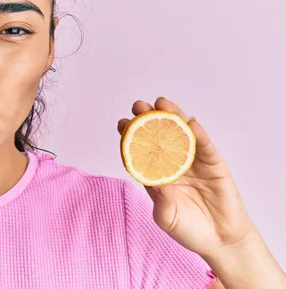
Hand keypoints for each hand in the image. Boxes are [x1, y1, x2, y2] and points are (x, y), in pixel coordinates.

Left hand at [117, 97, 253, 259]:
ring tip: (162, 102)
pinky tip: (191, 122)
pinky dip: (199, 133)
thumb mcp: (168, 217)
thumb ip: (161, 200)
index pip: (140, 149)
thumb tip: (154, 181)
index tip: (122, 123)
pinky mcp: (214, 164)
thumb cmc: (189, 229)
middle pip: (159, 135)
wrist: (220, 240)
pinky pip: (206, 146)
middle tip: (139, 105)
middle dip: (148, 118)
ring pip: (182, 133)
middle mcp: (173, 162)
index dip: (131, 135)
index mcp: (156, 173)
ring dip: (173, 116)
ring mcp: (194, 161)